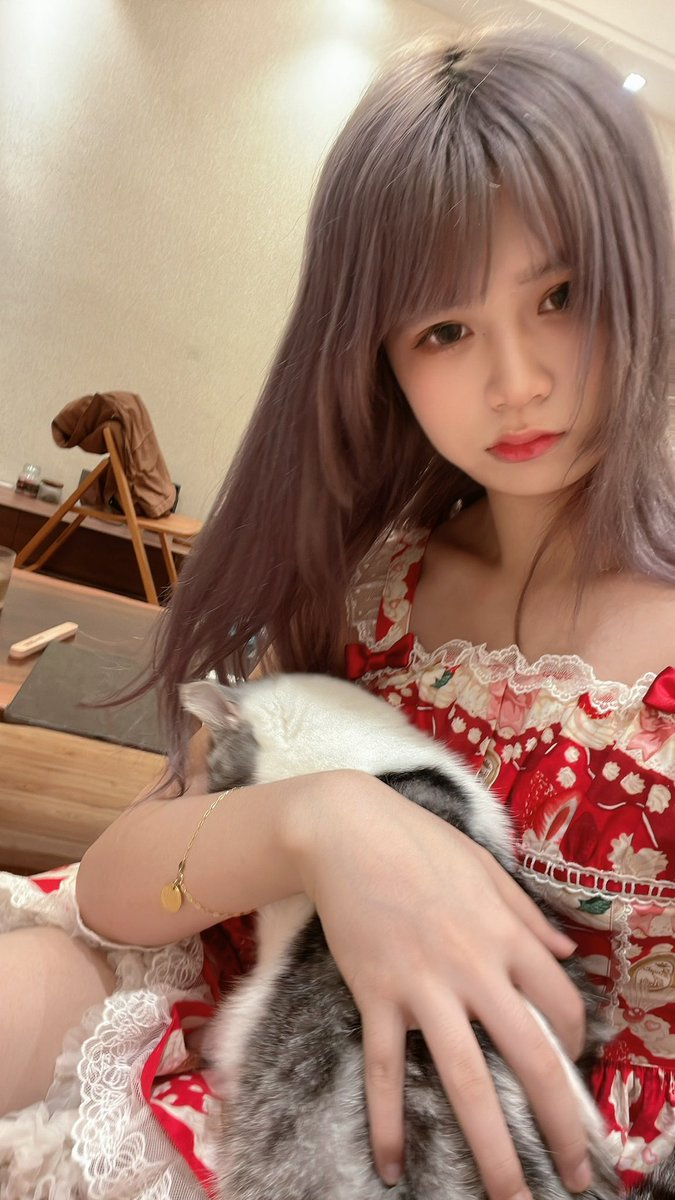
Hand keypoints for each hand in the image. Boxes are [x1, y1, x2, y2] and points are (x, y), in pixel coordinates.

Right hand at [297, 771, 589, 1199]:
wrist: (343, 830)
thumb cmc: (418, 841)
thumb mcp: (485, 866)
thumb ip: (527, 914)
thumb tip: (566, 954)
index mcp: (504, 935)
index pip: (561, 1005)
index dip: (576, 1045)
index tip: (570, 1068)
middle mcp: (473, 968)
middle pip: (528, 1058)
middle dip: (559, 1125)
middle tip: (577, 1176)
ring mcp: (422, 987)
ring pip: (465, 1080)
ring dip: (492, 1148)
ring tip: (510, 1197)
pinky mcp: (375, 996)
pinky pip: (384, 1069)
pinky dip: (388, 1121)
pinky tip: (393, 1167)